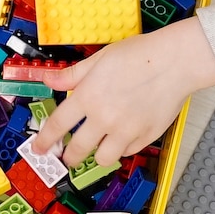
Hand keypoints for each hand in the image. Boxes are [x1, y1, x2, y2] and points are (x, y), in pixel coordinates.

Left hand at [30, 19, 214, 165]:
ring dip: (96, 154)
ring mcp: (126, 131)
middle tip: (67, 156)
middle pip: (77, 150)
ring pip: (102, 158)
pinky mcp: (146, 137)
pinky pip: (127, 152)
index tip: (39, 148)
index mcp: (88, 97)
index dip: (44, 140)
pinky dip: (122, 148)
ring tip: (98, 146)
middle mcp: (104, 118)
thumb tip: (48, 80)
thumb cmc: (140, 55)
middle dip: (68, 156)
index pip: (58, 125)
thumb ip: (72, 74)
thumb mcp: (99, 59)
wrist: (175, 62)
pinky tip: (123, 136)